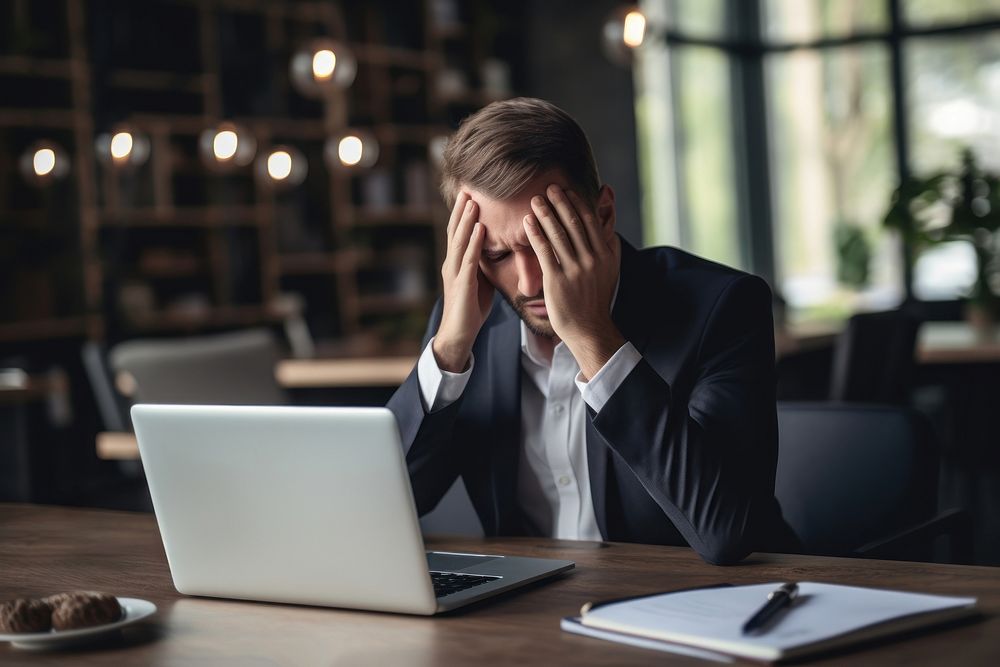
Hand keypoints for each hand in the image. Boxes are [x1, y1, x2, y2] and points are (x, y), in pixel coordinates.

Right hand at [433, 192, 494, 371]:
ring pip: (460, 241)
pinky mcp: (462, 285)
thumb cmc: (471, 309)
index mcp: (456, 263)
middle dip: (461, 209)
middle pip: (455, 230)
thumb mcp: (479, 282)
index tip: (470, 193)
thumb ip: (483, 264)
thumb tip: (496, 250)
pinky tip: (481, 230)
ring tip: (473, 202)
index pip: (459, 232)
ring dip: (467, 221)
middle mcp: (452, 264)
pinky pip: (469, 260)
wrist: (458, 334)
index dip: (463, 213)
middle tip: (468, 187)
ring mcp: (455, 274)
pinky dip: (474, 243)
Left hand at [524, 185, 623, 379]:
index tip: (566, 190)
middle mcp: (592, 259)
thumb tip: (609, 228)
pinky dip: (536, 234)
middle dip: (560, 203)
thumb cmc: (595, 299)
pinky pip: (545, 252)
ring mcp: (575, 270)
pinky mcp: (558, 281)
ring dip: (546, 214)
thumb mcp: (610, 272)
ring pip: (559, 235)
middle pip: (574, 224)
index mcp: (605, 254)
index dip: (576, 203)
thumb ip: (610, 249)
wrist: (589, 328)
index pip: (590, 222)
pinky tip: (528, 222)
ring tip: (535, 200)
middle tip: (548, 187)